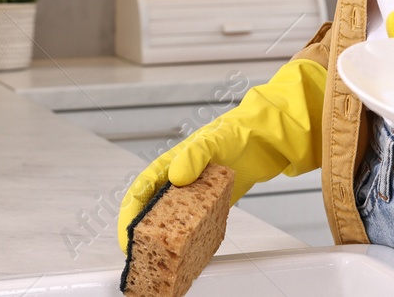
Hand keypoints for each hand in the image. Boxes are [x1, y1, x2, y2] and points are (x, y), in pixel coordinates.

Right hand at [116, 58, 325, 252]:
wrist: (265, 139)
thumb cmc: (235, 133)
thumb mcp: (213, 140)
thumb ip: (195, 155)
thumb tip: (176, 175)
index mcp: (170, 166)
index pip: (141, 192)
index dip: (131, 215)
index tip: (128, 236)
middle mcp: (178, 182)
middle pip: (152, 211)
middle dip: (144, 234)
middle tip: (144, 256)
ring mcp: (194, 195)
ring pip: (172, 220)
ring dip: (167, 239)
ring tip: (165, 259)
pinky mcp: (211, 205)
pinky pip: (196, 225)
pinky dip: (191, 238)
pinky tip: (192, 253)